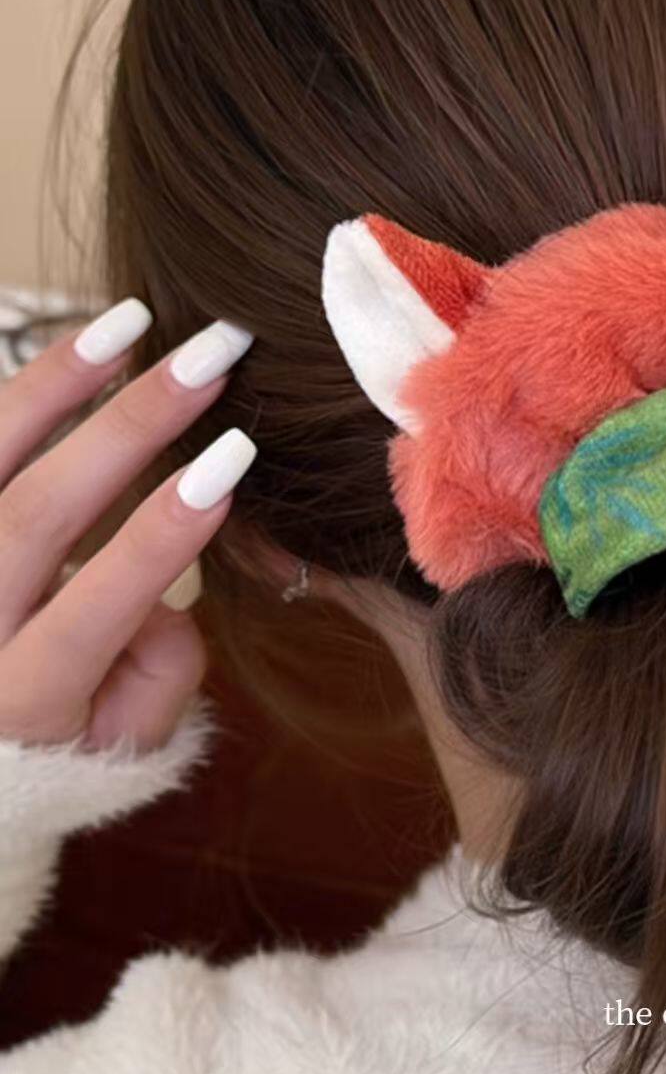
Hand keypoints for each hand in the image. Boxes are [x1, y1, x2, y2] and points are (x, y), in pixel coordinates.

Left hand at [0, 299, 254, 752]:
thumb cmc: (57, 749)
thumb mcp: (130, 746)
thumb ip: (163, 670)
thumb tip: (164, 586)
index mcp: (22, 701)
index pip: (96, 604)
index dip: (163, 531)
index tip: (235, 456)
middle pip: (35, 515)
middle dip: (131, 427)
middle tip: (212, 358)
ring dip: (57, 386)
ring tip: (133, 325)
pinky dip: (13, 396)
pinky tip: (76, 347)